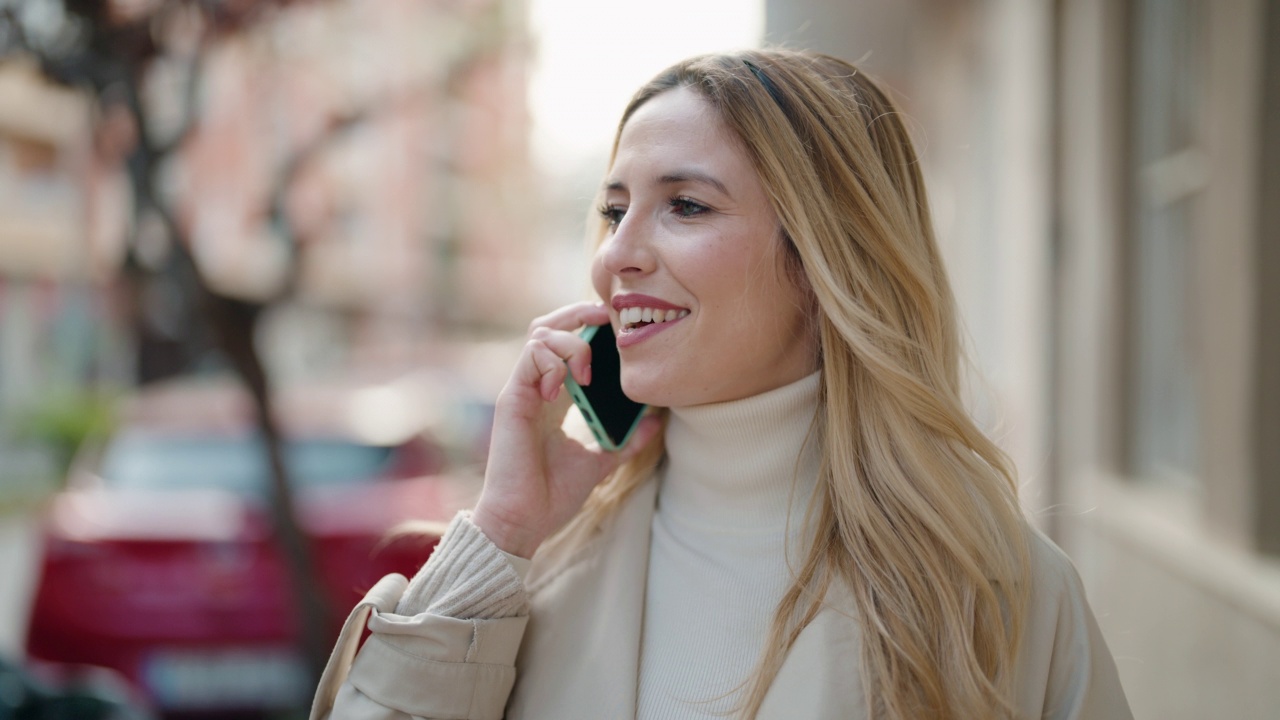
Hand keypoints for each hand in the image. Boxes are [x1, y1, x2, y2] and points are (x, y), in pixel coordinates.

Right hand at [471, 302, 661, 557]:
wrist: (523, 522)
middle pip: (549, 326)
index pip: (567, 343)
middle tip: (609, 321)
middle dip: (579, 313)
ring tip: (589, 369)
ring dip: (572, 341)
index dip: (591, 327)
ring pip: (540, 334)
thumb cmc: (552, 496)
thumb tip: (658, 421)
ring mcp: (522, 391)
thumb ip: (626, 440)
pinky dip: (552, 362)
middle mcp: (536, 387)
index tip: (620, 329)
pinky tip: (565, 387)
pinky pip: (530, 358)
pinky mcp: (512, 400)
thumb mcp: (600, 462)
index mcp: (554, 397)